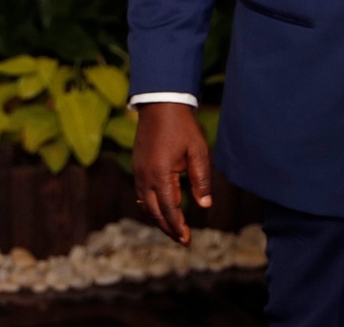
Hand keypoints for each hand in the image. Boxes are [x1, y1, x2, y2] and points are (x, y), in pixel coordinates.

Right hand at [133, 102, 211, 245]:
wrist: (160, 103)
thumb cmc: (183, 126)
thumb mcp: (198, 151)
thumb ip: (201, 179)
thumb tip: (205, 205)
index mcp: (161, 174)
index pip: (169, 209)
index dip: (178, 226)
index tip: (187, 240)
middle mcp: (146, 176)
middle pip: (155, 212)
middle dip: (168, 228)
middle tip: (183, 240)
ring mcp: (139, 171)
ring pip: (146, 204)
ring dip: (159, 219)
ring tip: (173, 229)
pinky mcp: (138, 166)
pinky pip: (142, 194)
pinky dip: (151, 206)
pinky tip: (161, 209)